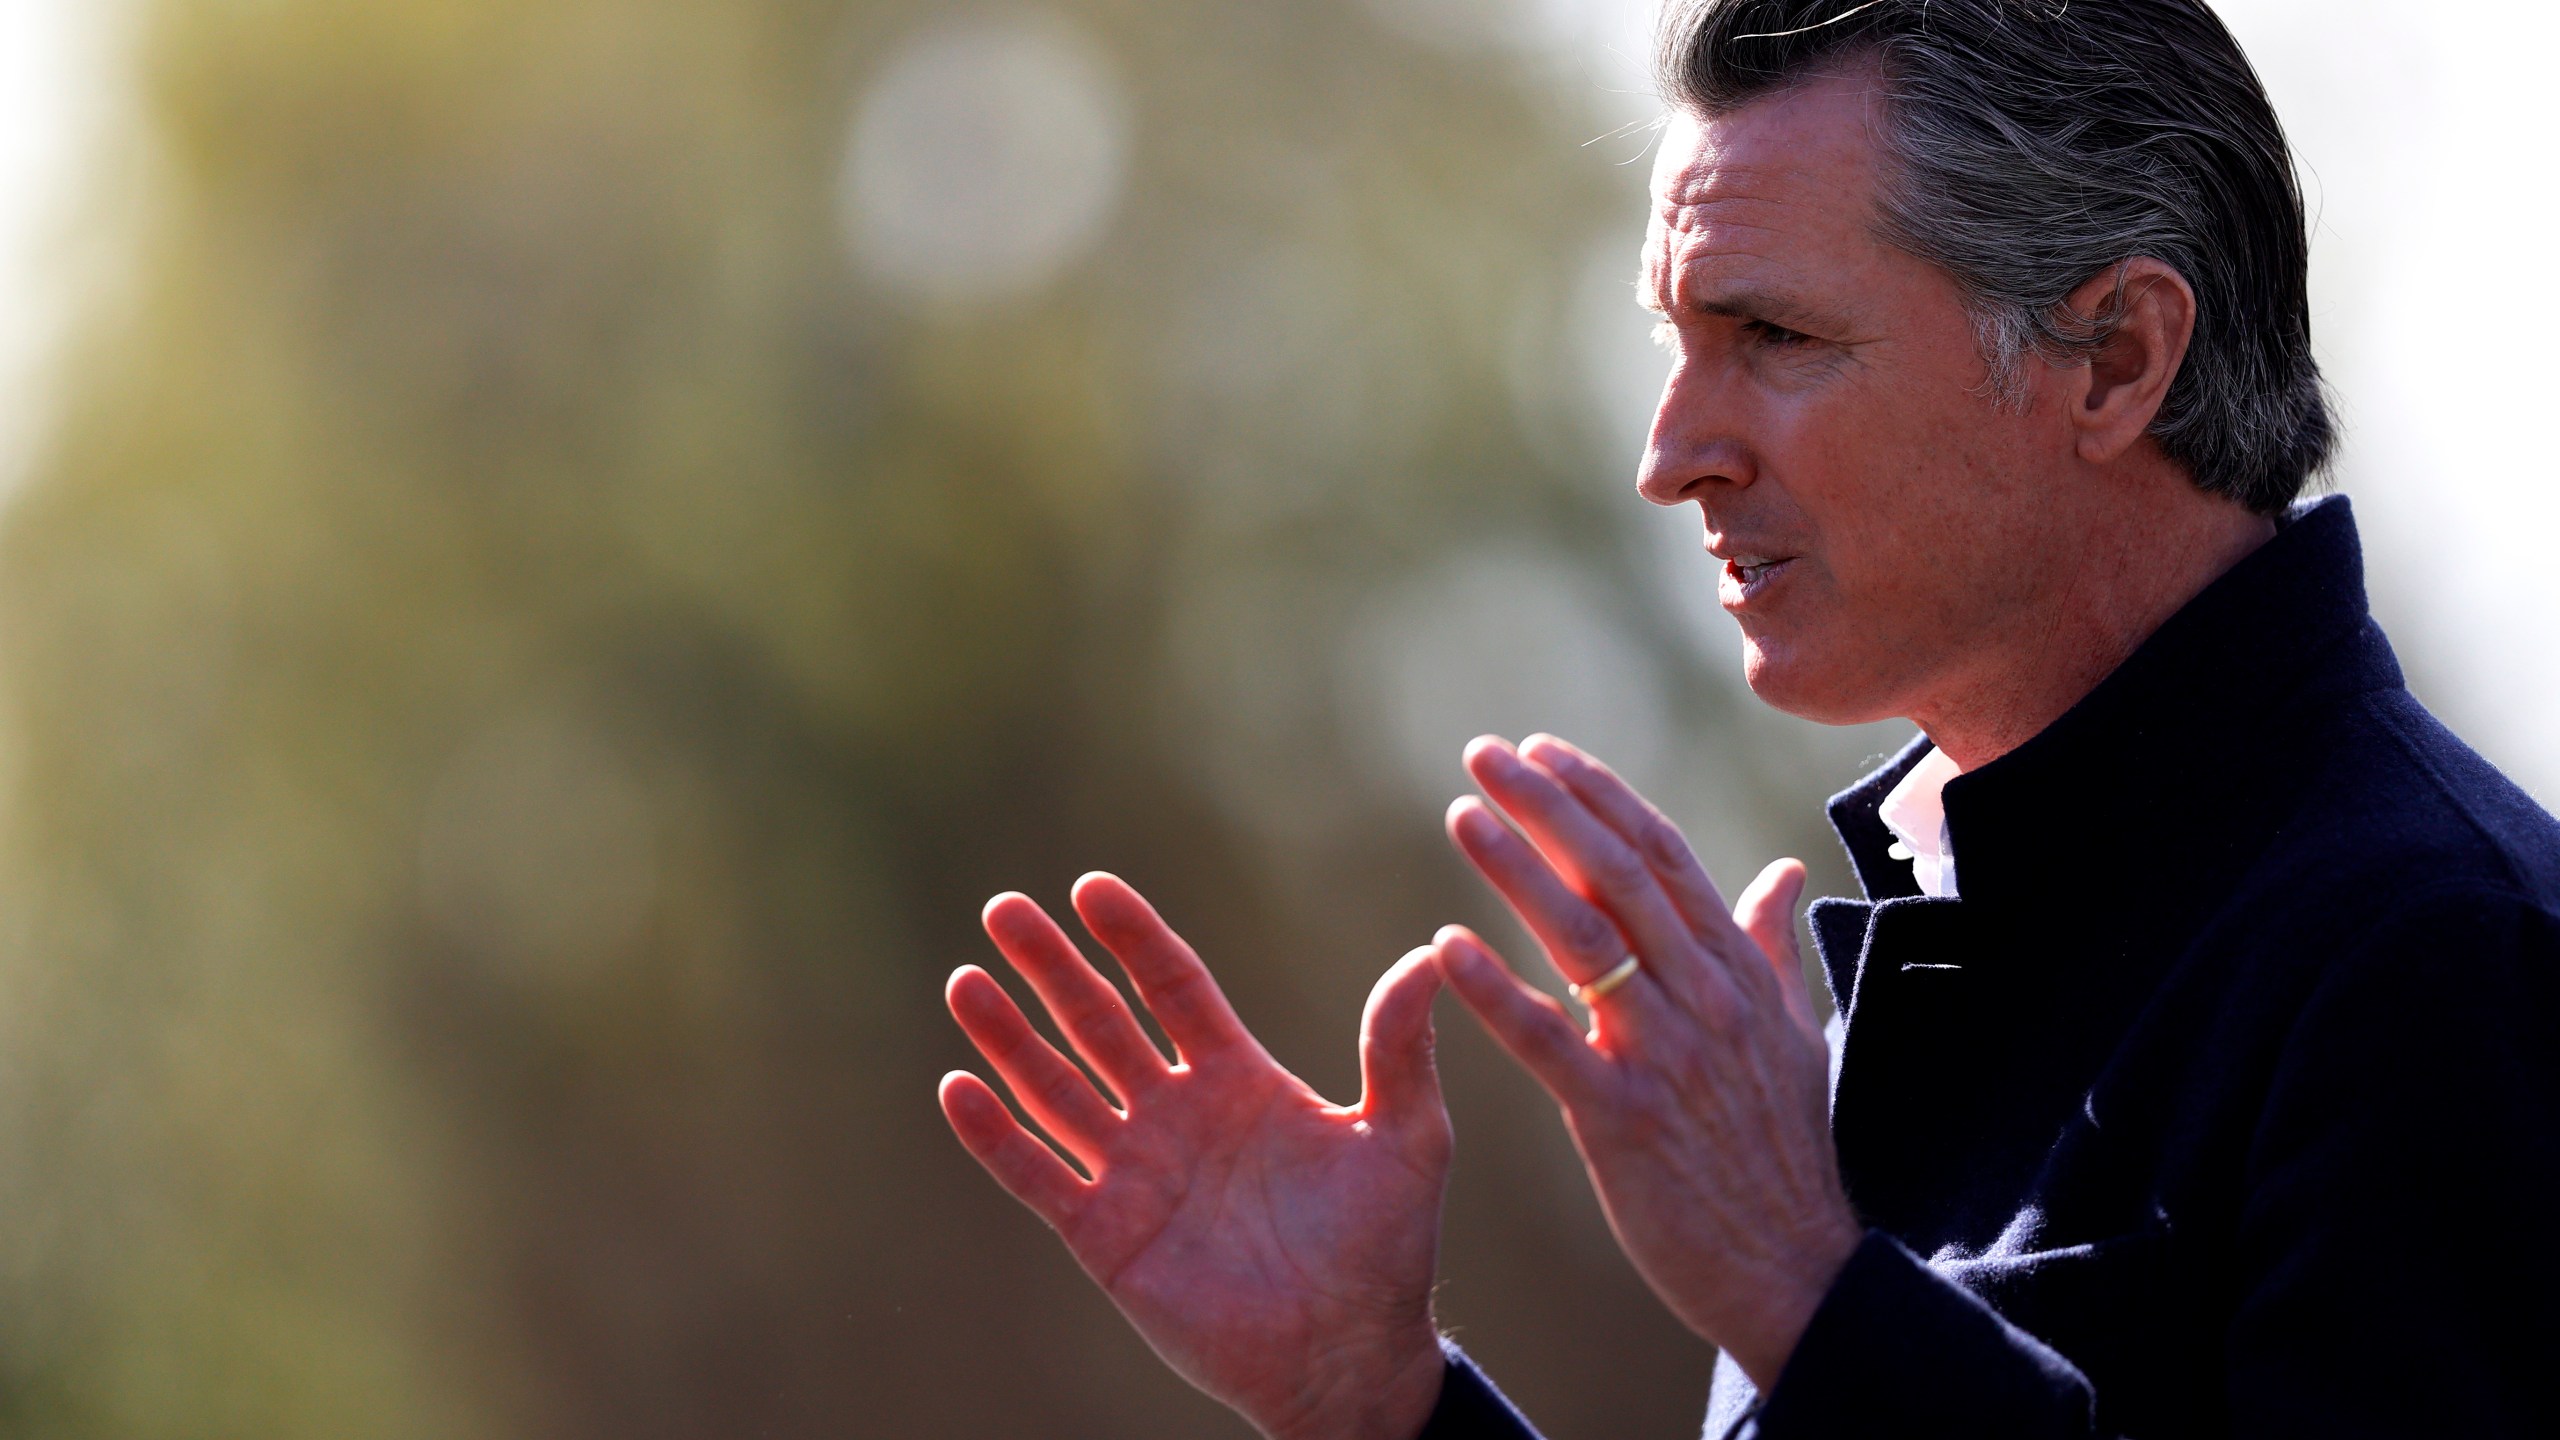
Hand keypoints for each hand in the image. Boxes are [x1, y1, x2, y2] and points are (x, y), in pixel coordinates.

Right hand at [940, 872, 1451, 1439]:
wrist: (1348, 1357)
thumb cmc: (1385, 1249)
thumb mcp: (1406, 1139)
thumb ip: (1400, 1050)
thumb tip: (1429, 958)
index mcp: (1239, 1079)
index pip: (1172, 989)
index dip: (1132, 938)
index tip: (1090, 889)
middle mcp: (1177, 1115)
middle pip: (1098, 1023)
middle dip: (1051, 968)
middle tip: (1005, 911)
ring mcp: (1135, 1174)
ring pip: (1056, 1090)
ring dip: (1008, 1038)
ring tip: (964, 981)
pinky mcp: (1105, 1237)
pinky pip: (1038, 1176)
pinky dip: (996, 1136)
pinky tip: (958, 1087)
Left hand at [1431, 735, 1860, 1389]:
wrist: (1795, 1268)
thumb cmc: (1784, 1154)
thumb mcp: (1796, 1038)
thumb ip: (1772, 949)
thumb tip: (1780, 873)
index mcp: (1737, 974)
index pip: (1664, 856)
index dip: (1601, 796)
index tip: (1546, 749)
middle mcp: (1706, 999)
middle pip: (1619, 875)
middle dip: (1549, 806)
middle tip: (1485, 753)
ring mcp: (1666, 1055)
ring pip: (1585, 939)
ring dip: (1518, 869)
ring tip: (1463, 816)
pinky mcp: (1623, 1118)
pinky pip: (1550, 1041)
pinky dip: (1497, 989)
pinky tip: (1444, 946)